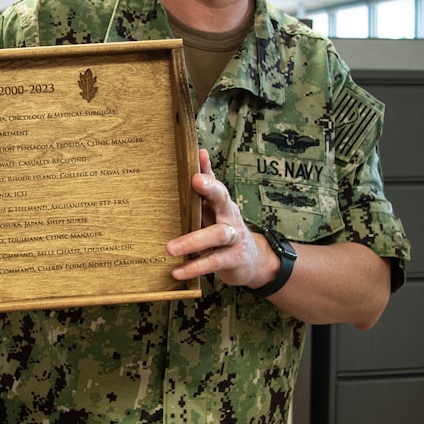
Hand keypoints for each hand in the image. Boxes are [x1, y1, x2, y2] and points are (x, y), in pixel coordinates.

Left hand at [166, 149, 276, 287]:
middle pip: (223, 199)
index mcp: (223, 204)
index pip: (216, 182)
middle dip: (211, 189)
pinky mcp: (233, 260)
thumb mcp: (217, 210)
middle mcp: (231, 217)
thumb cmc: (226, 230)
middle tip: (195, 182)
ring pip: (216, 235)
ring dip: (192, 241)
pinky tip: (177, 271)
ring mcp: (234, 239)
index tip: (198, 156)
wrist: (253, 261)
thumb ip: (207, 186)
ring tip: (170, 248)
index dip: (208, 170)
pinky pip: (212, 262)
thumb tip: (199, 152)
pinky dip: (194, 267)